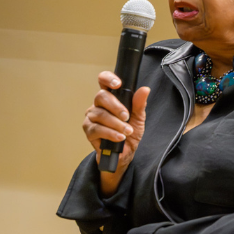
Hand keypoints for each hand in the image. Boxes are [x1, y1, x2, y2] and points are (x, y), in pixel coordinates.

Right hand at [82, 71, 149, 194]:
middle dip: (116, 106)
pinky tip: (119, 137)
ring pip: (100, 114)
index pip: (103, 82)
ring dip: (116, 124)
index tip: (117, 84)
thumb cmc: (129, 134)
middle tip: (126, 116)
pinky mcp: (88, 130)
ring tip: (127, 131)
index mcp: (110, 98)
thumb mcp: (138, 118)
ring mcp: (91, 117)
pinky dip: (110, 133)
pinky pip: (97, 129)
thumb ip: (139, 104)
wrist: (124, 154)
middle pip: (101, 97)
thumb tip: (144, 90)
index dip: (108, 79)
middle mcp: (97, 105)